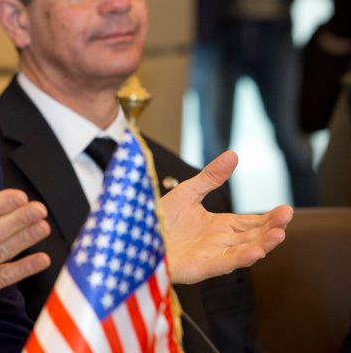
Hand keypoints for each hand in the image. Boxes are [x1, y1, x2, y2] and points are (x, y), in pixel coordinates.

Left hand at [161, 151, 292, 283]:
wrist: (134, 236)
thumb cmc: (159, 219)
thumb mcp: (187, 192)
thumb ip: (211, 177)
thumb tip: (233, 154)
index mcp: (219, 226)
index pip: (251, 222)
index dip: (269, 218)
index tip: (287, 210)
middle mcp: (219, 242)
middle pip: (252, 236)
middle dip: (271, 229)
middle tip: (287, 218)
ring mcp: (211, 256)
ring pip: (243, 251)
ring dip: (263, 244)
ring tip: (280, 235)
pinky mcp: (200, 267)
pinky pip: (224, 263)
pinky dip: (240, 258)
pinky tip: (256, 252)